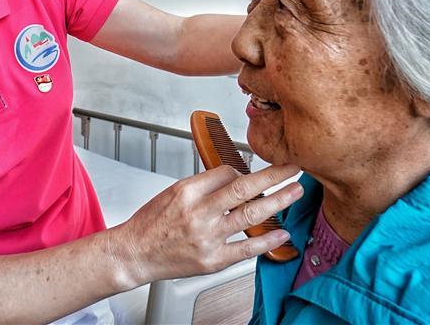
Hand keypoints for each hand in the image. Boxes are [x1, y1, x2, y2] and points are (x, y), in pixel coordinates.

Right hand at [110, 163, 301, 287]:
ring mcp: (207, 238)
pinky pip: (246, 249)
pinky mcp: (212, 260)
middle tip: (294, 168)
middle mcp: (199, 213)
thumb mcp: (173, 191)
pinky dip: (267, 240)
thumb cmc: (152, 223)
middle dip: (274, 176)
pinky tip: (282, 232)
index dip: (245, 170)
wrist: (134, 254)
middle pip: (245, 188)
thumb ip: (204, 185)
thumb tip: (234, 177)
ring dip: (278, 202)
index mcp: (187, 191)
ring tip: (294, 192)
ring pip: (251, 215)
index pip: (227, 172)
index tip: (255, 171)